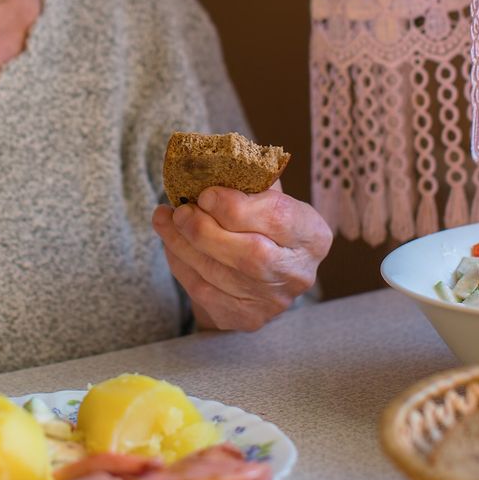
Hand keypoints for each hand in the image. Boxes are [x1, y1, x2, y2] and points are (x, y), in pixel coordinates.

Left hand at [151, 185, 332, 331]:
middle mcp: (299, 273)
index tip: (205, 194)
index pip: (278, 218)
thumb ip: (245, 181)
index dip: (237, 206)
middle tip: (180, 211)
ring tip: (166, 220)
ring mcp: (273, 301)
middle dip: (206, 230)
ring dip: (183, 244)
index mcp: (312, 235)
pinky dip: (181, 264)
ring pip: (220, 275)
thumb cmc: (259, 221)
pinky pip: (204, 291)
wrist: (258, 270)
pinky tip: (171, 243)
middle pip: (251, 256)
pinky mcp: (246, 318)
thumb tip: (204, 162)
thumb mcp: (263, 196)